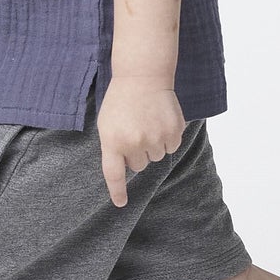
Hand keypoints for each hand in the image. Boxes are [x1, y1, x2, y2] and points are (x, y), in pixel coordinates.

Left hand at [96, 77, 186, 206]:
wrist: (142, 76)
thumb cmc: (121, 100)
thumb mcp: (107, 124)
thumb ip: (113, 147)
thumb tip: (126, 168)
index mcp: (113, 140)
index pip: (114, 174)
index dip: (118, 191)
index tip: (121, 203)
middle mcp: (134, 142)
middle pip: (139, 166)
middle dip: (137, 152)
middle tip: (135, 129)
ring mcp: (155, 137)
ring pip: (156, 157)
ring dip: (153, 145)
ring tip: (148, 122)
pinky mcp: (173, 131)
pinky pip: (171, 147)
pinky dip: (168, 138)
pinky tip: (160, 120)